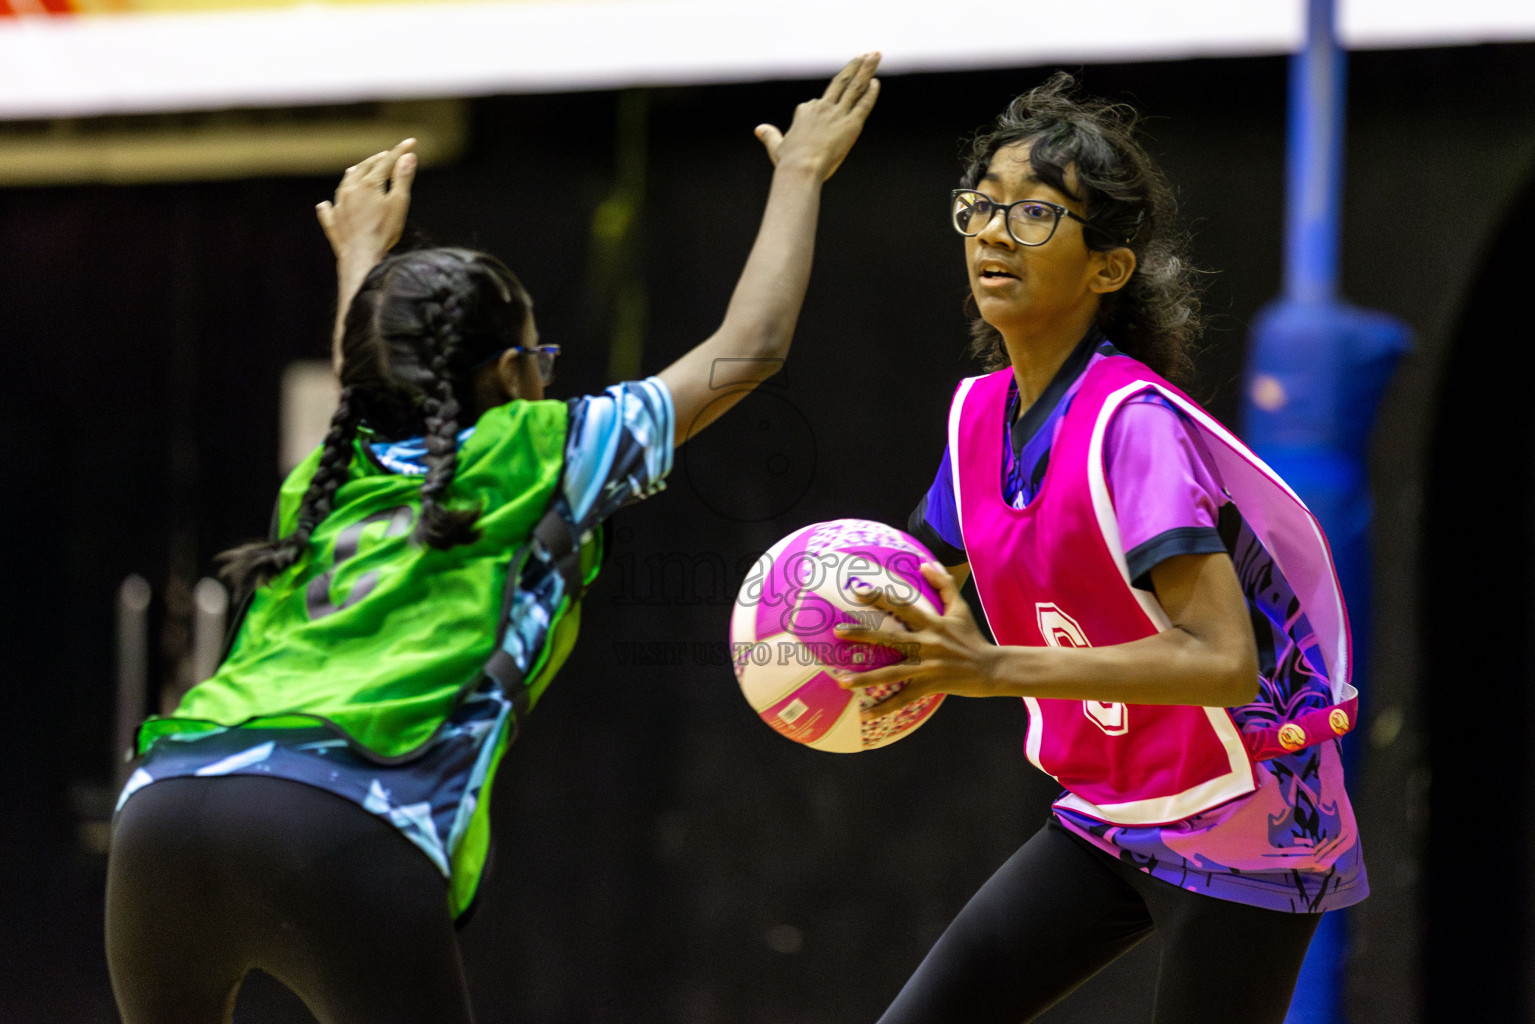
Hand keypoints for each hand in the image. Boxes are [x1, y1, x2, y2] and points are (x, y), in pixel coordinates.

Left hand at [316, 138, 417, 267]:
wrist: (362, 257)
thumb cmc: (383, 231)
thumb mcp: (399, 203)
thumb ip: (402, 179)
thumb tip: (408, 157)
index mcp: (369, 184)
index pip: (386, 162)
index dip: (400, 151)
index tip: (410, 143)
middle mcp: (351, 190)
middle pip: (364, 168)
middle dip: (377, 160)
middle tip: (386, 155)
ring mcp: (339, 206)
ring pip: (345, 183)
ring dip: (353, 174)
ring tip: (357, 169)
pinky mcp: (333, 223)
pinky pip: (329, 211)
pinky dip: (328, 205)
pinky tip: (324, 204)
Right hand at [755, 52, 880, 180]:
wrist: (801, 168)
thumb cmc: (789, 162)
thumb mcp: (777, 147)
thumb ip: (770, 136)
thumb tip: (759, 129)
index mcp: (804, 112)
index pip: (815, 104)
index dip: (819, 108)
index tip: (821, 113)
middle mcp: (822, 108)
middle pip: (840, 82)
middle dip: (854, 66)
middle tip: (865, 54)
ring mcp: (837, 114)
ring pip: (855, 87)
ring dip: (866, 69)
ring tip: (875, 56)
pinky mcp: (852, 124)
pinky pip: (864, 103)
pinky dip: (871, 92)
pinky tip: (876, 81)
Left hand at [831, 562, 999, 718]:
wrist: (992, 668)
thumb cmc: (972, 637)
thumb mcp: (960, 608)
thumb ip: (944, 584)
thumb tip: (925, 563)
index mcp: (932, 623)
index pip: (902, 606)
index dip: (879, 597)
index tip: (856, 590)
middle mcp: (927, 643)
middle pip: (890, 638)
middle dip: (862, 634)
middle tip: (836, 632)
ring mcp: (927, 667)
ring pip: (892, 673)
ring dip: (865, 678)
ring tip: (841, 681)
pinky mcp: (930, 686)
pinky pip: (903, 698)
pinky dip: (884, 708)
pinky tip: (865, 714)